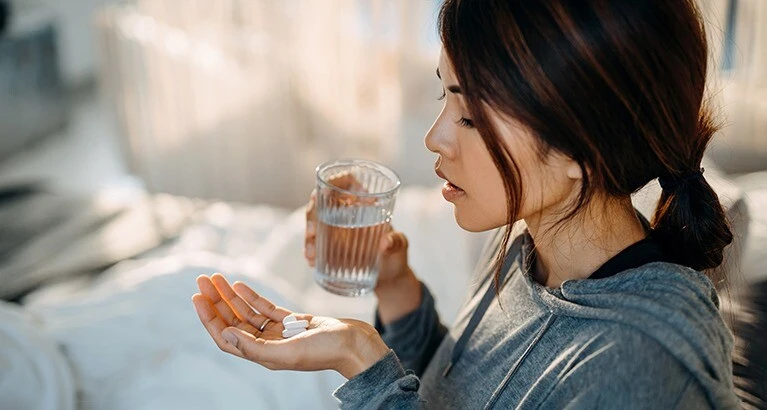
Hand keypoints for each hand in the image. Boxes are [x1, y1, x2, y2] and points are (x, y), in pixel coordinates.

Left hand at [191, 273, 389, 378]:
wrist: (356, 344)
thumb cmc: (327, 351)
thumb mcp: (289, 352)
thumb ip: (256, 347)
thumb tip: (225, 335)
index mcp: (263, 355)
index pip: (226, 336)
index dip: (209, 318)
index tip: (197, 297)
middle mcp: (267, 344)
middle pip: (233, 321)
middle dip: (216, 300)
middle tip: (202, 279)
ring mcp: (280, 332)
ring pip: (247, 312)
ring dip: (230, 295)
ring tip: (216, 277)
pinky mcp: (293, 321)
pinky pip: (265, 307)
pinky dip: (252, 296)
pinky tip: (240, 284)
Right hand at [304, 172, 411, 290]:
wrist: (390, 280)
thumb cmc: (397, 255)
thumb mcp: (401, 246)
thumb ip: (397, 242)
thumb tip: (385, 243)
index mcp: (364, 203)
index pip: (346, 181)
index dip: (335, 180)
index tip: (327, 192)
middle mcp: (346, 212)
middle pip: (322, 201)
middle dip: (312, 214)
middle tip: (313, 231)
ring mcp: (335, 229)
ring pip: (314, 223)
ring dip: (309, 236)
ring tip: (311, 254)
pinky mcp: (329, 247)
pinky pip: (315, 244)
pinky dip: (310, 251)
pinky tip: (311, 261)